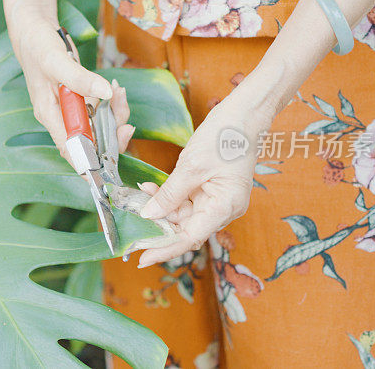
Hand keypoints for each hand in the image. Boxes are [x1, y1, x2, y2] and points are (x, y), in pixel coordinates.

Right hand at [7, 4, 134, 161]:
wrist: (34, 30)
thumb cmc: (37, 46)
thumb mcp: (56, 60)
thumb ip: (80, 78)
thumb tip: (106, 93)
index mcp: (49, 113)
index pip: (69, 147)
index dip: (90, 158)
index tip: (111, 157)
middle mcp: (60, 116)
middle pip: (89, 139)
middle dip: (112, 133)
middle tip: (126, 122)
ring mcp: (70, 108)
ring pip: (98, 124)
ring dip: (115, 115)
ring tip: (120, 93)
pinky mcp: (79, 98)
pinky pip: (99, 109)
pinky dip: (112, 103)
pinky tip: (117, 90)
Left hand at [135, 92, 273, 267]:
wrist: (242, 116)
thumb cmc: (224, 137)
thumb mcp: (191, 166)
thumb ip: (169, 194)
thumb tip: (149, 215)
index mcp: (225, 207)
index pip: (190, 237)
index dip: (165, 249)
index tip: (142, 258)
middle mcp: (223, 209)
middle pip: (185, 228)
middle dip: (158, 226)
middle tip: (131, 226)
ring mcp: (217, 200)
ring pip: (182, 215)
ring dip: (160, 208)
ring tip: (139, 196)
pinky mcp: (210, 190)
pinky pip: (184, 201)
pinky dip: (167, 197)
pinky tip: (149, 187)